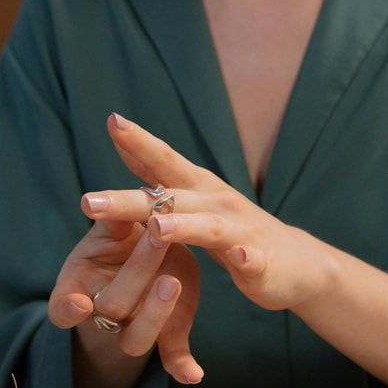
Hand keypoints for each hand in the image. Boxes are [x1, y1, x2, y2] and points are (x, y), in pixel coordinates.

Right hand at [47, 218, 203, 384]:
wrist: (147, 257)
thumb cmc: (122, 239)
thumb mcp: (113, 229)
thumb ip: (112, 223)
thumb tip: (104, 202)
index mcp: (78, 287)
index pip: (61, 307)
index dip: (67, 310)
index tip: (78, 304)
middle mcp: (102, 313)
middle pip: (113, 306)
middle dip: (135, 273)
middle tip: (156, 237)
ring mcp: (131, 328)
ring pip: (138, 338)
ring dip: (154, 314)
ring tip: (172, 282)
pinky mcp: (164, 335)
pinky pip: (170, 355)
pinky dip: (182, 365)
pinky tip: (195, 374)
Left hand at [81, 113, 336, 311]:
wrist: (299, 265)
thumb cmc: (238, 232)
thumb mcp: (196, 199)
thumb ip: (162, 175)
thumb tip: (125, 144)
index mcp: (199, 190)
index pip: (164, 162)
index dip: (139, 142)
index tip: (112, 121)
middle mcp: (218, 204)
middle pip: (170, 198)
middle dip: (130, 199)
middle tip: (88, 201)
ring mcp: (242, 232)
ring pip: (209, 228)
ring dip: (184, 226)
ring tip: (157, 227)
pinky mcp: (261, 263)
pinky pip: (252, 260)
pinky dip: (246, 258)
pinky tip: (239, 258)